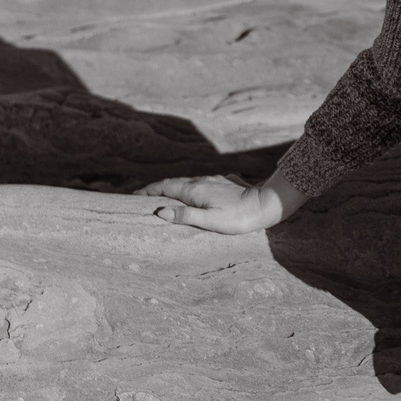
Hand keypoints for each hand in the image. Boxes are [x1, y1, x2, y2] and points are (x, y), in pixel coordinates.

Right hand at [143, 175, 280, 234]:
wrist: (266, 204)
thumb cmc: (238, 217)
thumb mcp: (210, 221)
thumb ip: (185, 216)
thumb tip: (161, 212)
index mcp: (195, 190)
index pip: (165, 187)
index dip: (149, 191)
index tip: (135, 195)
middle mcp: (202, 181)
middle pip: (174, 182)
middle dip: (157, 188)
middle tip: (144, 195)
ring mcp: (214, 180)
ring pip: (188, 182)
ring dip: (174, 187)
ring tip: (165, 196)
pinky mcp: (225, 182)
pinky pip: (202, 183)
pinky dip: (190, 188)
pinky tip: (194, 193)